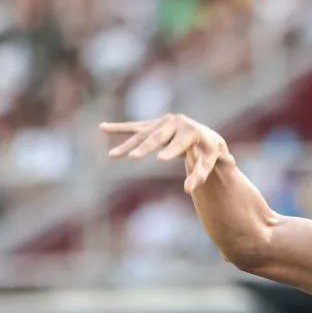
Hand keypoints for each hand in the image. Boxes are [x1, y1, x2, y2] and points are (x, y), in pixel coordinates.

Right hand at [100, 114, 227, 192]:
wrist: (205, 136)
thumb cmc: (208, 153)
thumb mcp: (208, 164)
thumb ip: (199, 175)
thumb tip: (188, 190)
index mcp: (191, 131)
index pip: (180, 143)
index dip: (171, 151)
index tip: (161, 159)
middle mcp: (176, 123)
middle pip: (157, 137)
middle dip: (145, 147)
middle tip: (133, 157)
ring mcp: (163, 122)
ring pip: (142, 134)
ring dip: (127, 145)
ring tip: (112, 155)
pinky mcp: (153, 124)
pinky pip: (135, 127)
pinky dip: (119, 128)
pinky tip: (103, 128)